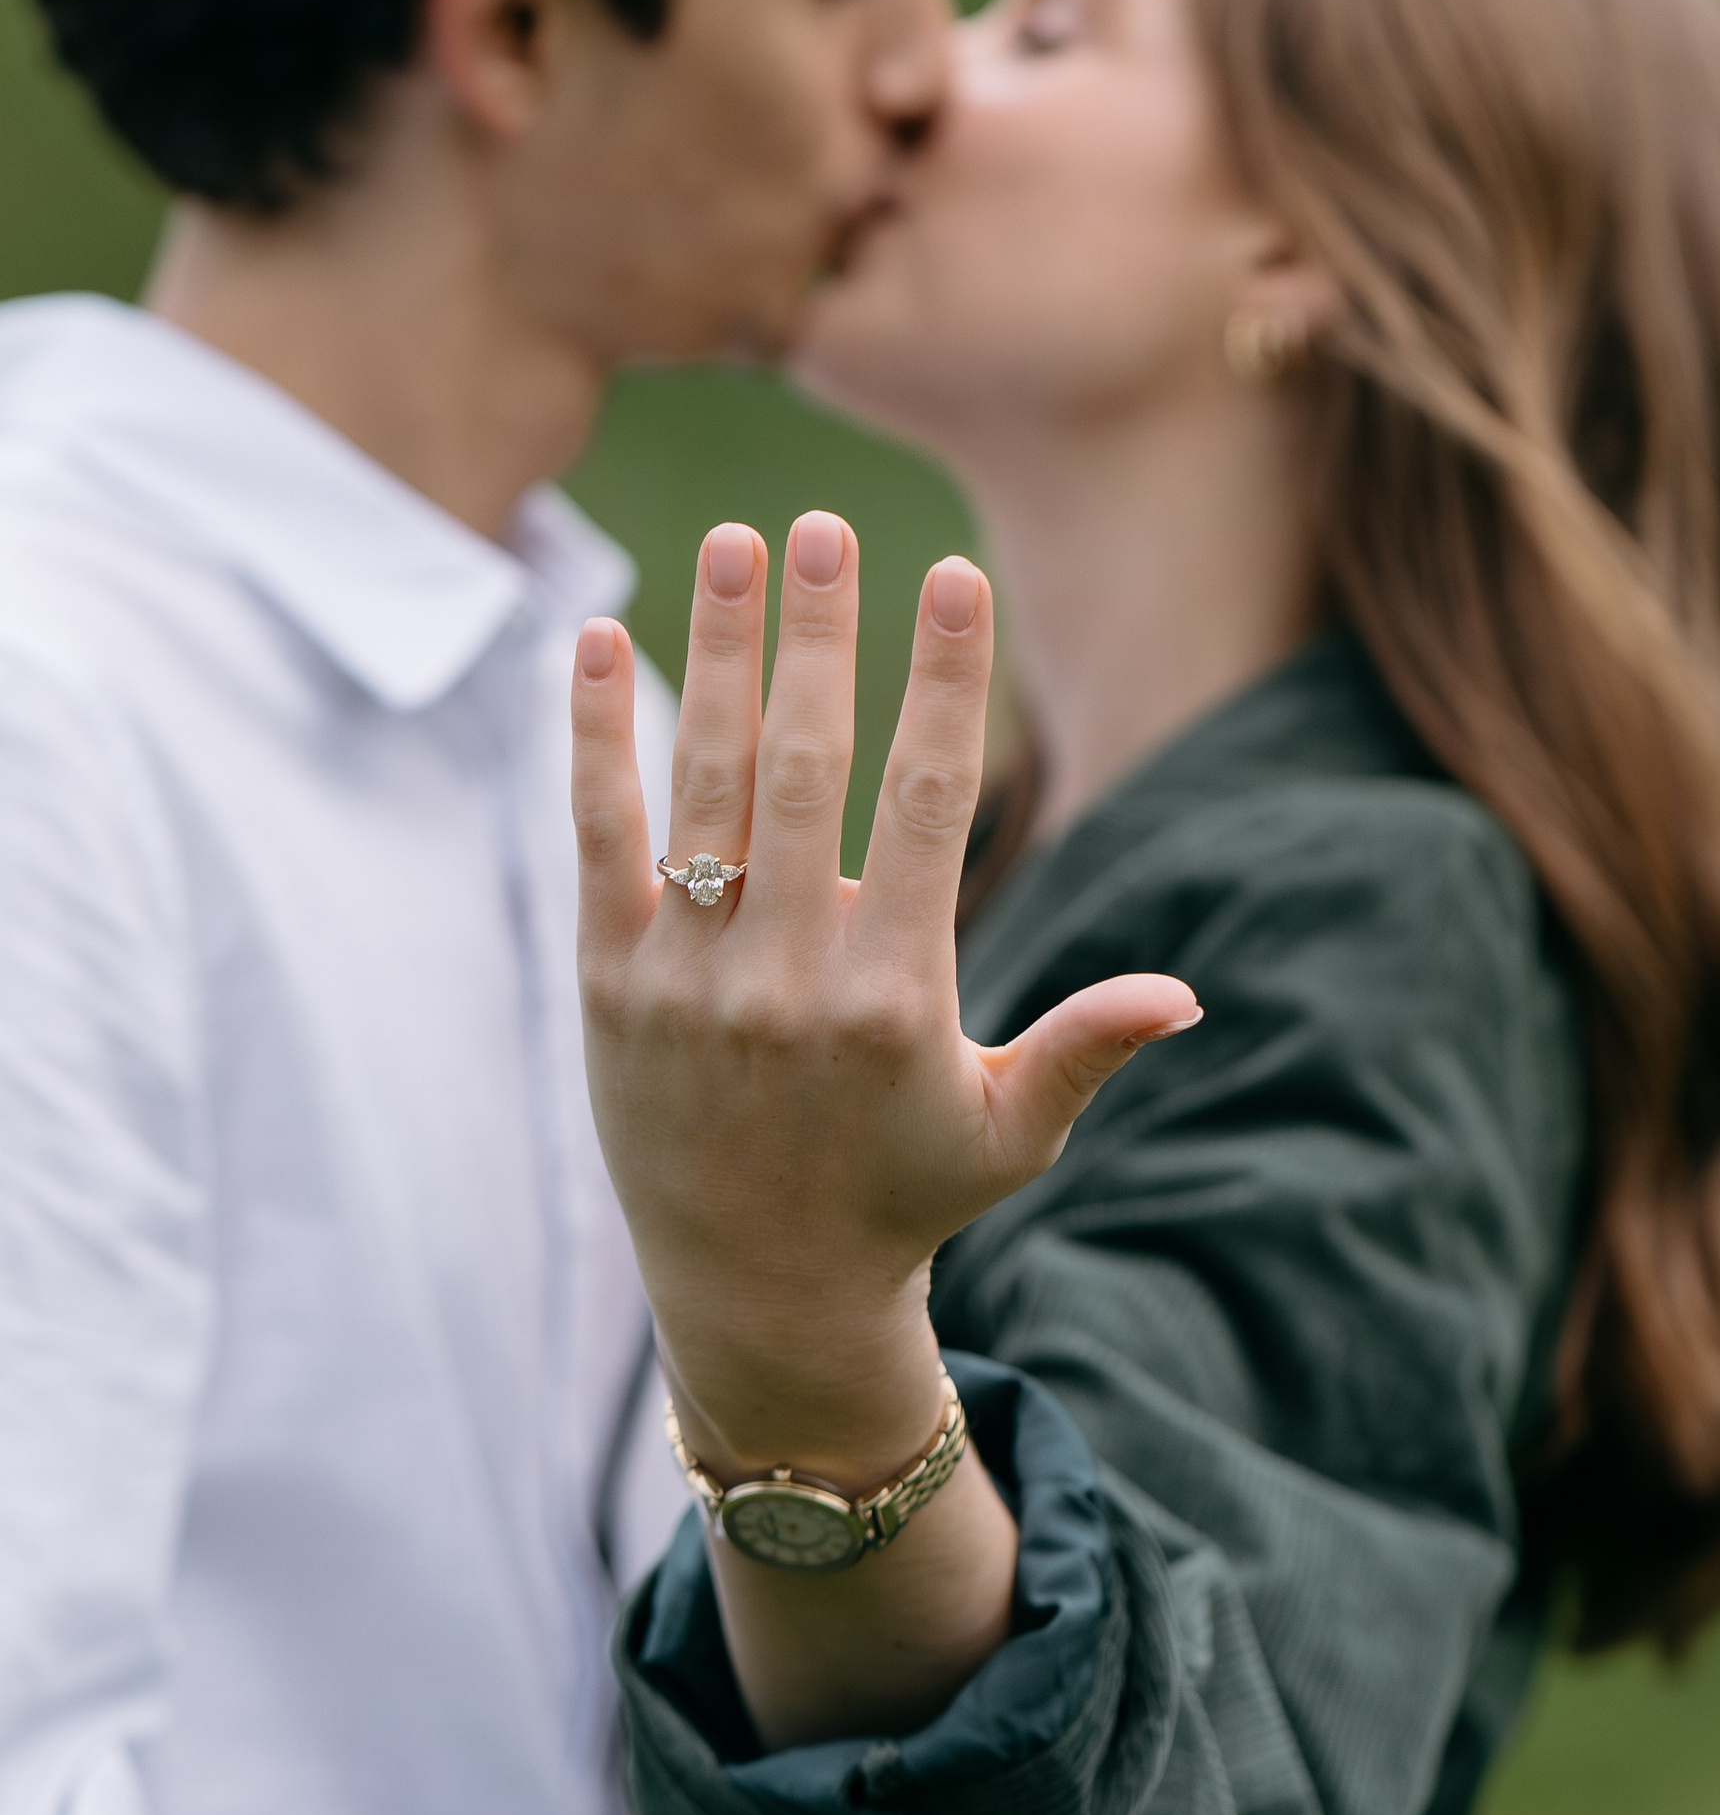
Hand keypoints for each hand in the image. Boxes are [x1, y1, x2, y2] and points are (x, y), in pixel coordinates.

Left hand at [571, 512, 1198, 1487]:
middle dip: (823, 634)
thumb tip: (1188, 993)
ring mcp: (684, 977)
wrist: (757, 1292)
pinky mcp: (607, 983)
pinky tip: (596, 639)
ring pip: (701, 783)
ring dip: (715, 653)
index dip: (942, 679)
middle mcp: (783, 978)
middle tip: (828, 522)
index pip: (925, 803)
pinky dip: (593, 737)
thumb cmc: (901, 1197)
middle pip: (806, 767)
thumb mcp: (1010, 1132)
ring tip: (730, 542)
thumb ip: (1085, 1048)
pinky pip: (598, 836)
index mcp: (893, 998)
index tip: (949, 576)